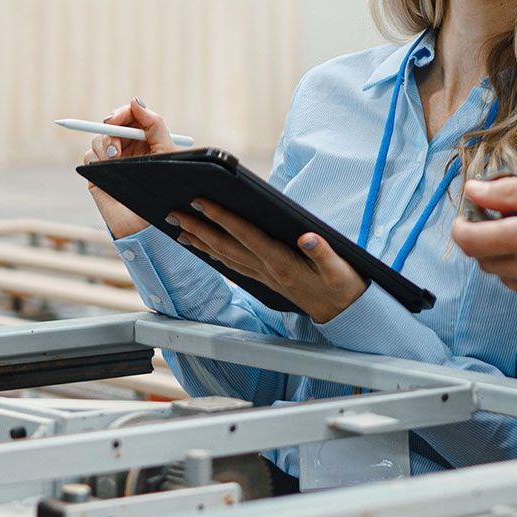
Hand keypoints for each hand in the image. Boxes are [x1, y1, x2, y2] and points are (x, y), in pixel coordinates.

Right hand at [81, 97, 178, 238]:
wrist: (147, 220)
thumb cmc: (163, 187)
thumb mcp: (165, 151)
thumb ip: (154, 124)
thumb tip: (135, 100)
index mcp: (146, 140)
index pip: (131, 116)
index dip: (124, 112)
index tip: (120, 116)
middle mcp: (128, 147)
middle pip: (112, 123)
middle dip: (111, 124)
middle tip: (112, 128)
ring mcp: (111, 160)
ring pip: (98, 137)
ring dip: (105, 142)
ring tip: (115, 157)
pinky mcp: (97, 173)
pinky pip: (89, 156)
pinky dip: (95, 157)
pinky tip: (106, 167)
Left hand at [166, 199, 365, 323]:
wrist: (342, 313)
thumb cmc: (342, 286)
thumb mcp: (340, 268)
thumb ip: (324, 252)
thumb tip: (309, 237)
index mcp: (282, 263)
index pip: (246, 236)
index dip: (223, 218)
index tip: (202, 203)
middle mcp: (267, 270)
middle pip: (226, 246)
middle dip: (199, 228)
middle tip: (174, 213)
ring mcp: (263, 276)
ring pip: (224, 256)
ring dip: (200, 241)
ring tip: (179, 228)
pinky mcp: (265, 279)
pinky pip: (232, 264)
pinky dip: (214, 254)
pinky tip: (204, 247)